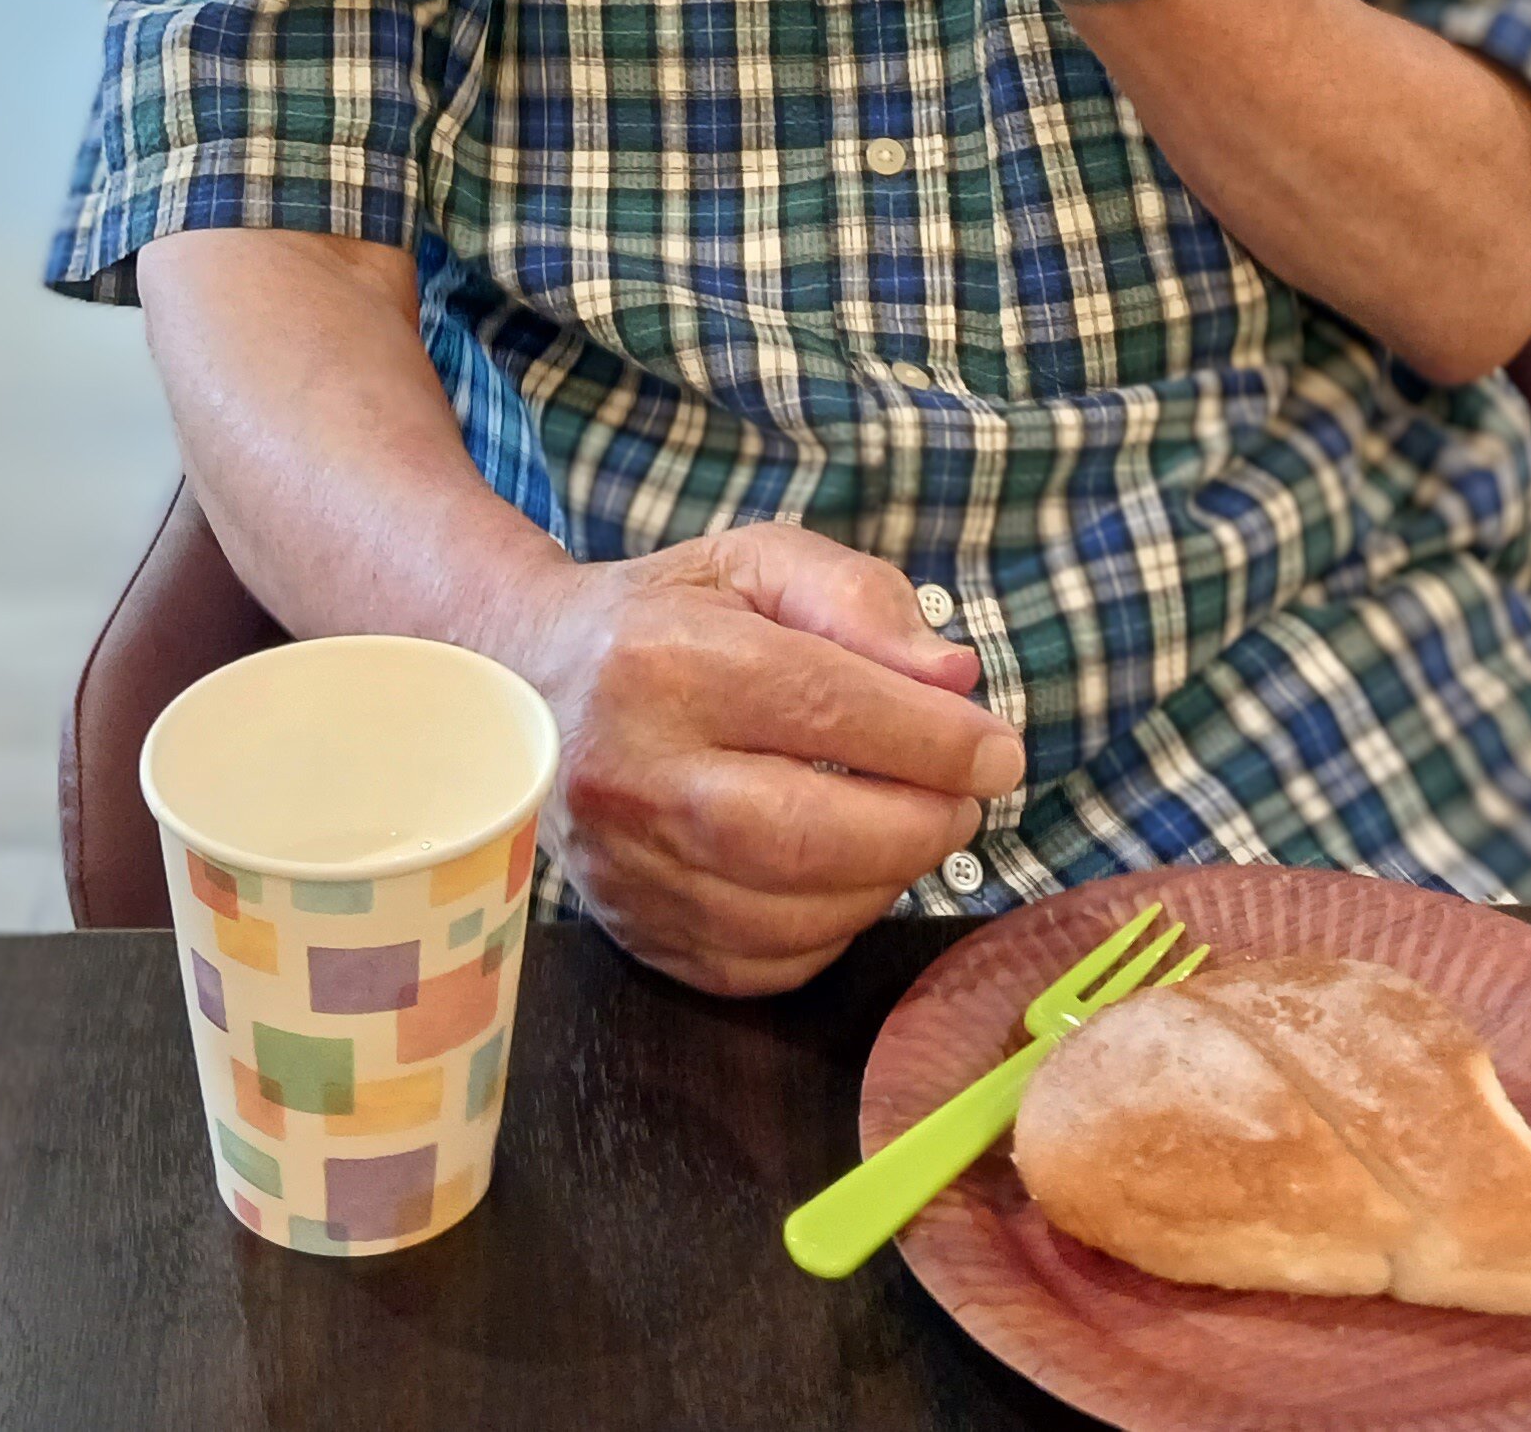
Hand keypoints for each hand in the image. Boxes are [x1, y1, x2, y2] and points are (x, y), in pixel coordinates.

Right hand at [500, 522, 1025, 996]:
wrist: (533, 686)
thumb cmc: (667, 619)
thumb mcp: (758, 565)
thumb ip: (860, 600)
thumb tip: (953, 680)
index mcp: (662, 661)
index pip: (824, 709)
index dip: (934, 740)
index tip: (998, 752)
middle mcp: (628, 773)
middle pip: (808, 834)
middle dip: (918, 825)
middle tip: (963, 801)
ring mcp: (623, 867)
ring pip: (792, 914)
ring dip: (885, 880)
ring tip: (906, 828)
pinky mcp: (632, 932)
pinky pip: (761, 965)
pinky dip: (830, 929)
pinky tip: (841, 874)